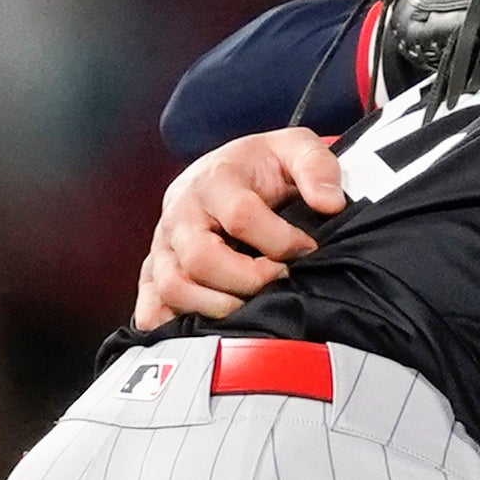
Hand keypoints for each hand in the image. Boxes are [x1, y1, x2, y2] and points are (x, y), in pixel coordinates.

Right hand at [132, 128, 344, 330]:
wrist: (231, 169)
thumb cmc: (266, 165)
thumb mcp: (296, 149)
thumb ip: (318, 167)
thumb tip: (330, 204)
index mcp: (215, 179)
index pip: (241, 216)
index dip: (280, 240)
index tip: (308, 249)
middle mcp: (181, 211)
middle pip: (201, 258)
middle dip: (249, 280)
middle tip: (280, 279)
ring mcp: (163, 243)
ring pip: (174, 286)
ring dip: (217, 306)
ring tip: (253, 305)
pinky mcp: (155, 268)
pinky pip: (150, 303)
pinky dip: (170, 322)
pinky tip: (202, 330)